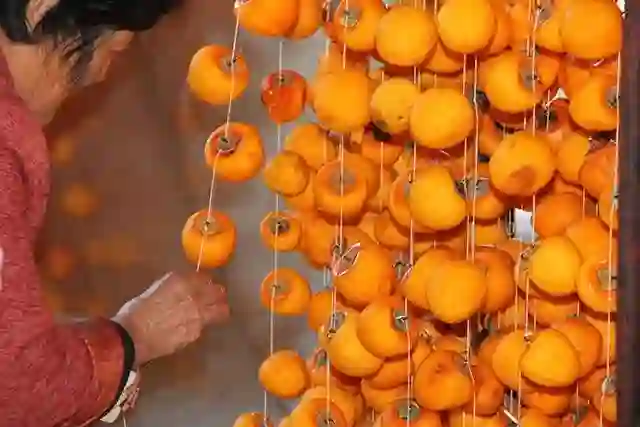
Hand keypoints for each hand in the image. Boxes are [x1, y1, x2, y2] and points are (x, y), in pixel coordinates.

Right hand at [113, 271, 228, 365]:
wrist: (131, 337)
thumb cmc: (135, 311)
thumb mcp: (155, 289)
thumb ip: (174, 285)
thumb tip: (184, 286)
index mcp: (182, 281)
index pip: (205, 278)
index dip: (206, 282)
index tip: (205, 285)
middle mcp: (195, 296)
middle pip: (219, 292)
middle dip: (218, 294)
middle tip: (215, 297)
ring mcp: (198, 315)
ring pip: (221, 310)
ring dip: (218, 309)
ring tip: (214, 312)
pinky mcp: (196, 333)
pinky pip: (205, 326)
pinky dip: (201, 324)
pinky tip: (191, 326)